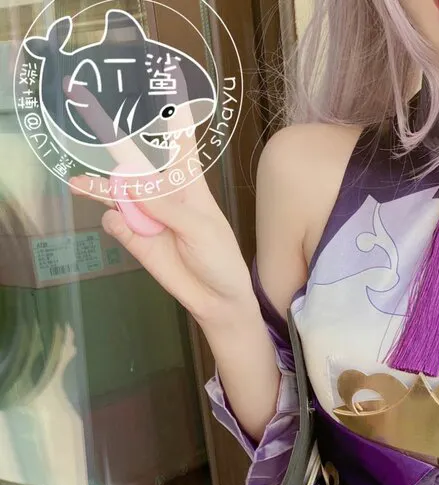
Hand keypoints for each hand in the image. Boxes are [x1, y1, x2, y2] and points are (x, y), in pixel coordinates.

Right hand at [67, 82, 255, 327]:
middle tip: (86, 112)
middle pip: (134, 163)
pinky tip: (123, 227)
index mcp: (189, 185)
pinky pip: (116, 223)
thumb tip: (131, 184)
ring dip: (98, 188)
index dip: (174, 119)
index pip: (180, 145)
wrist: (217, 299)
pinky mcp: (135, 238)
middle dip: (113, 141)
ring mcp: (146, 215)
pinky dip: (116, 224)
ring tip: (77, 184)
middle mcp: (163, 195)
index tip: (170, 89)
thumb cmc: (219, 258)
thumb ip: (165, 207)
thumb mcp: (200, 229)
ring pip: (116, 193)